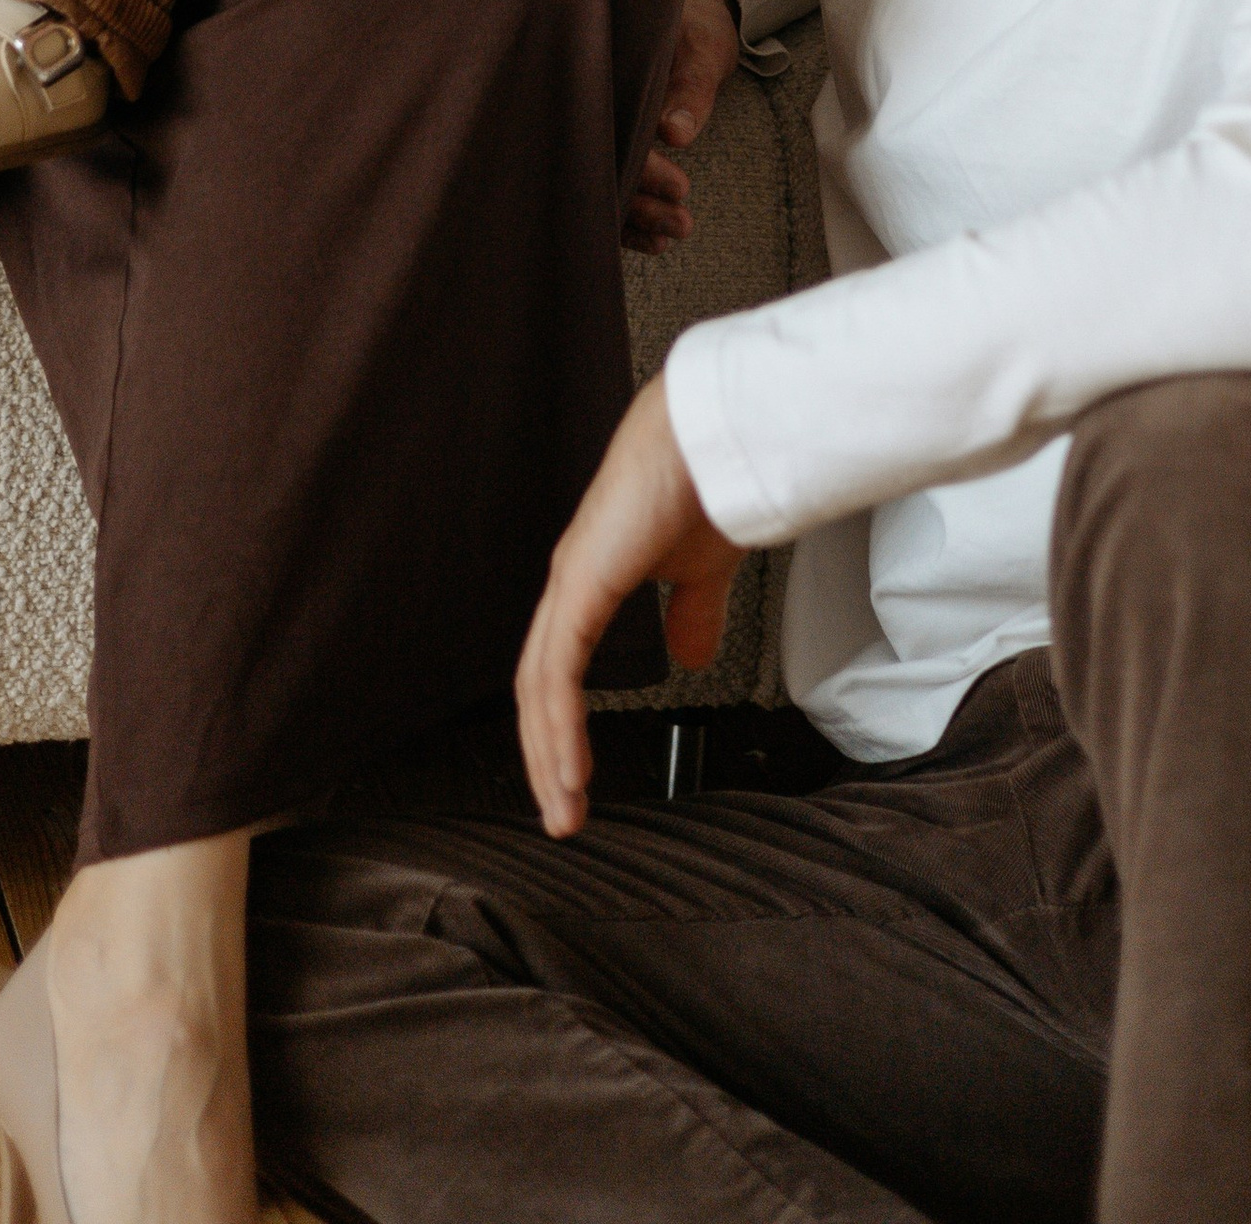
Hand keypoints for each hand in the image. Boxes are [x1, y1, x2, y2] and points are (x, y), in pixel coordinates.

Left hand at [516, 377, 744, 837]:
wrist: (712, 437)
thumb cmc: (707, 486)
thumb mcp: (700, 573)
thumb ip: (691, 614)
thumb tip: (690, 658)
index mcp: (590, 581)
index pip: (557, 670)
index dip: (561, 726)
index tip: (574, 780)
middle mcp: (569, 585)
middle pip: (538, 689)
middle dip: (545, 757)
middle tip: (560, 814)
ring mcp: (569, 584)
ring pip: (539, 688)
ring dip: (549, 754)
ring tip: (564, 807)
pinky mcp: (580, 586)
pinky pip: (558, 671)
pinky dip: (561, 725)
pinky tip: (570, 766)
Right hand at [624, 0, 741, 253]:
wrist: (694, 9)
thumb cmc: (694, 25)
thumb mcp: (699, 51)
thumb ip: (688, 91)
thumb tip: (674, 134)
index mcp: (603, 79)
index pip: (611, 134)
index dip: (642, 168)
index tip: (680, 187)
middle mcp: (592, 107)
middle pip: (600, 167)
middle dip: (640, 205)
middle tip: (681, 222)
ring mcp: (600, 129)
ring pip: (605, 182)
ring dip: (639, 215)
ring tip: (678, 231)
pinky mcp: (614, 143)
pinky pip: (614, 186)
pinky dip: (634, 217)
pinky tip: (658, 240)